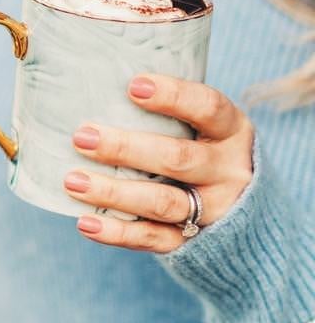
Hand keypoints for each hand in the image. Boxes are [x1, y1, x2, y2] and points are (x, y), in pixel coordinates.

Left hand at [63, 74, 253, 253]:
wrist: (249, 215)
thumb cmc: (203, 149)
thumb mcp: (201, 125)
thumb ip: (165, 108)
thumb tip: (93, 80)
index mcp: (232, 131)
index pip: (208, 107)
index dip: (173, 96)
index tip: (133, 86)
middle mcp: (228, 171)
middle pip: (177, 159)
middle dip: (125, 148)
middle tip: (81, 137)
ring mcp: (214, 210)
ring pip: (161, 202)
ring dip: (113, 192)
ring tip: (72, 181)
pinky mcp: (194, 243)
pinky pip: (153, 239)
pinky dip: (117, 233)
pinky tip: (85, 222)